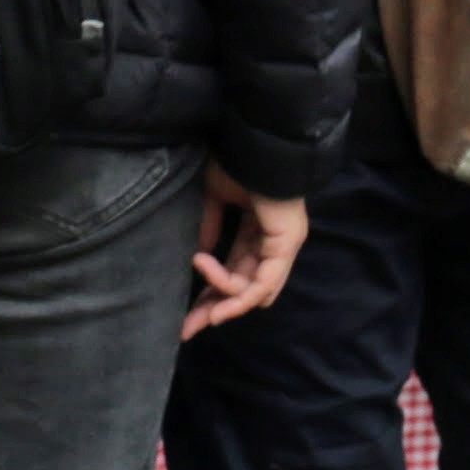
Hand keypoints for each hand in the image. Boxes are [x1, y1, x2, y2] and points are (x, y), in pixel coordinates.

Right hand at [185, 164, 304, 336]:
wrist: (254, 140)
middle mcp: (274, 243)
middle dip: (214, 310)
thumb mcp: (214, 198)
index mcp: (258, 231)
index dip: (209, 292)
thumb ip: (208, 227)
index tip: (183, 313)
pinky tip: (214, 296)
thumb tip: (198, 256)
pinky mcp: (286, 244)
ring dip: (224, 304)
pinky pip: (263, 282)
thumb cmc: (236, 161)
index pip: (235, 272)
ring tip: (200, 314)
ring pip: (255, 292)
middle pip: (244, 288)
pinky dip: (237, 293)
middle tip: (186, 329)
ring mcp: (283, 245)